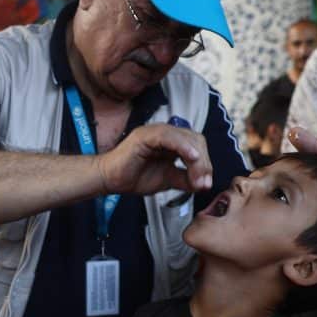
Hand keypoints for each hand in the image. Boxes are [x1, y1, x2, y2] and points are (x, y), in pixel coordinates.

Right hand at [98, 124, 212, 195]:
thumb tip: (204, 184)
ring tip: (198, 178)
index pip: (197, 146)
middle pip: (196, 140)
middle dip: (203, 163)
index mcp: (172, 141)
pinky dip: (183, 146)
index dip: (205, 164)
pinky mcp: (146, 135)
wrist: (111, 180)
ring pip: (186, 138)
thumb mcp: (167, 180)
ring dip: (196, 159)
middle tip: (202, 183)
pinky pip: (170, 137)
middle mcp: (166, 133)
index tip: (205, 184)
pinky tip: (191, 158)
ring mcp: (156, 132)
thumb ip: (185, 179)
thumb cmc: (134, 177)